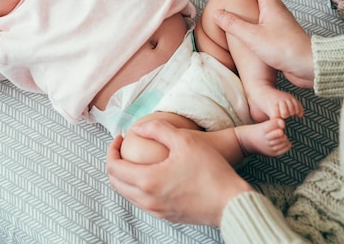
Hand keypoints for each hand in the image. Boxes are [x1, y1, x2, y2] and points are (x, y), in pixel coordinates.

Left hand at [106, 120, 252, 225]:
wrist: (232, 203)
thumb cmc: (210, 170)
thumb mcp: (185, 140)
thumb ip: (158, 129)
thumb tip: (137, 128)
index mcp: (147, 181)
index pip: (113, 167)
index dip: (111, 149)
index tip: (120, 138)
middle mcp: (147, 200)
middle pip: (116, 183)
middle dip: (114, 163)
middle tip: (123, 148)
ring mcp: (157, 211)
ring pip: (128, 194)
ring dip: (125, 176)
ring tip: (135, 159)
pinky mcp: (167, 216)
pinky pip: (142, 202)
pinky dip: (138, 187)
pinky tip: (152, 174)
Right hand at [213, 0, 313, 87]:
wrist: (309, 65)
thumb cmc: (285, 49)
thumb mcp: (252, 36)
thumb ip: (233, 24)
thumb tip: (217, 14)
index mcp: (271, 4)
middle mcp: (276, 10)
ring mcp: (278, 22)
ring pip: (259, 8)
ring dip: (245, 7)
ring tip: (231, 15)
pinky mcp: (279, 35)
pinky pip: (261, 22)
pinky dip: (249, 22)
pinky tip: (243, 33)